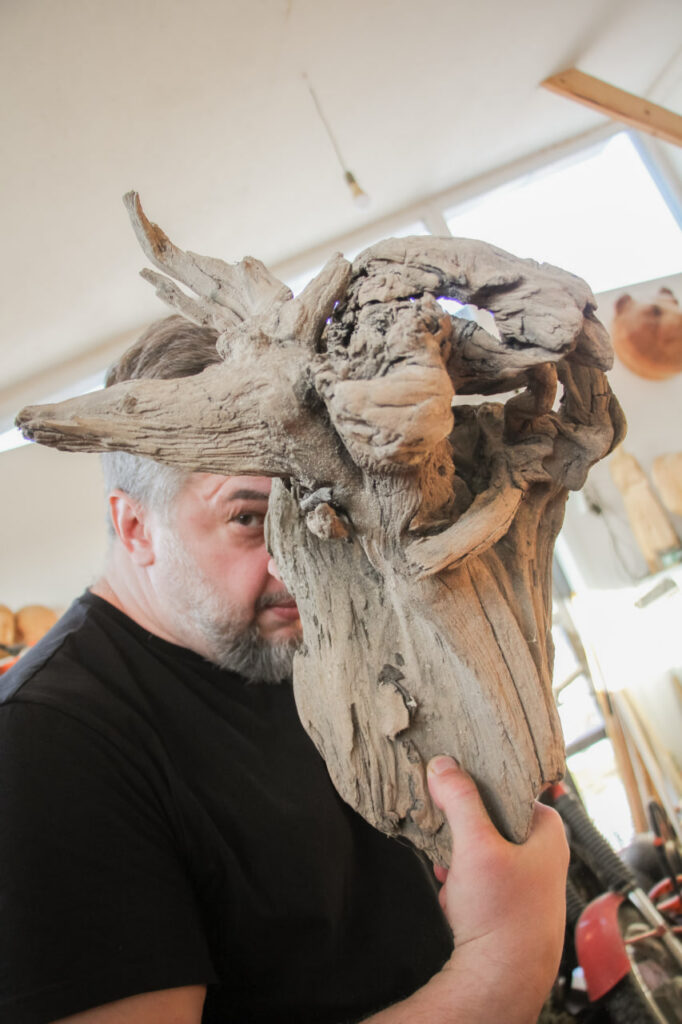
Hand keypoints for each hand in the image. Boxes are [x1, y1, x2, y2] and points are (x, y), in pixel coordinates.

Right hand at [427, 756, 568, 1021]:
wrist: (501, 982)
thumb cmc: (503, 917)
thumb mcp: (476, 845)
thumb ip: (460, 800)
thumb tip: (443, 766)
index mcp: (549, 832)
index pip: (511, 788)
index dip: (481, 786)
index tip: (454, 785)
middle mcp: (544, 856)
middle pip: (493, 819)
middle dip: (463, 830)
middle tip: (448, 834)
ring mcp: (528, 883)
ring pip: (482, 851)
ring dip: (459, 858)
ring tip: (451, 872)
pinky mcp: (511, 907)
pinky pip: (480, 881)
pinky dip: (462, 884)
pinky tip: (453, 896)